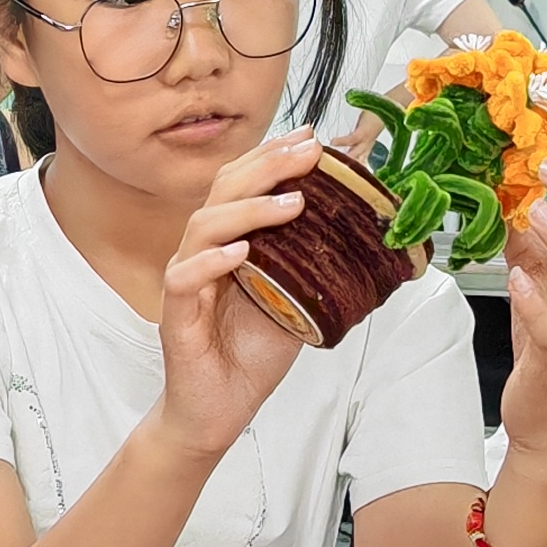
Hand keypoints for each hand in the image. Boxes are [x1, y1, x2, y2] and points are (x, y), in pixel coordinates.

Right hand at [150, 132, 326, 463]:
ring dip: (250, 209)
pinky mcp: (177, 315)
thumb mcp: (299, 300)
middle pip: (224, 191)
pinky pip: (186, 278)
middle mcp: (204, 252)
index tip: (311, 137)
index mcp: (230, 241)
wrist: (218, 410)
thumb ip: (317, 264)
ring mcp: (188, 280)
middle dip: (268, 166)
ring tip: (292, 203)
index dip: (273, 155)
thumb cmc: (252, 355)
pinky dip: (211, 261)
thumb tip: (369, 234)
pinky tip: (240, 252)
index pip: (243, 183)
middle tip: (308, 152)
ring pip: (205, 225)